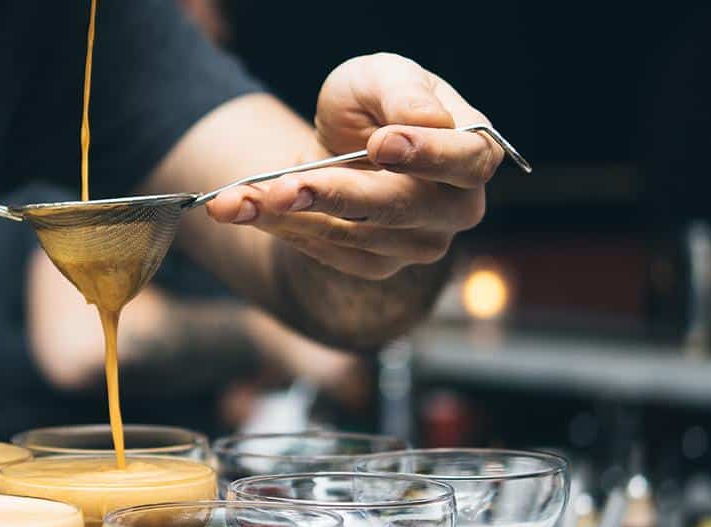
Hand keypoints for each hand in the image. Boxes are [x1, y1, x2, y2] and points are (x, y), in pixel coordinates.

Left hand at [204, 53, 504, 278]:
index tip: (380, 144)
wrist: (343, 141)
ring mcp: (420, 243)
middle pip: (404, 208)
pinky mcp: (378, 264)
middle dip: (338, 195)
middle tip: (284, 187)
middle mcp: (456, 207)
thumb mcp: (381, 77)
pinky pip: (330, 253)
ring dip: (291, 216)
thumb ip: (403, 92)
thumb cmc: (374, 101)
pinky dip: (282, 229)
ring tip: (238, 197)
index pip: (466, 160)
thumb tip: (424, 122)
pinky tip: (246, 209)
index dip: (427, 155)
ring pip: (356, 236)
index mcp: (472, 151)